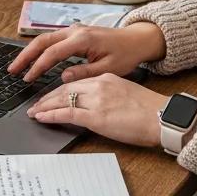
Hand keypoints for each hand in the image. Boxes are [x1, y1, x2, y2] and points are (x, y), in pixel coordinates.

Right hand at [7, 22, 166, 83]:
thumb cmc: (125, 54)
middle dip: (25, 55)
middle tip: (12, 70)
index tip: (28, 78)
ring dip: (30, 51)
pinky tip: (33, 59)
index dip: (38, 66)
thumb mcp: (108, 68)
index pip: (53, 53)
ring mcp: (73, 30)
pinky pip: (52, 39)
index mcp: (82, 39)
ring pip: (44, 38)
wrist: (136, 39)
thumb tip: (63, 77)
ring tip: (18, 66)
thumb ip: (85, 72)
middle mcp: (75, 31)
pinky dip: (40, 49)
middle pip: (42, 41)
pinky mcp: (74, 33)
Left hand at [27, 74, 166, 146]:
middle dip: (48, 97)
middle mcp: (99, 85)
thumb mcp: (126, 94)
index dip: (60, 89)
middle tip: (35, 104)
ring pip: (62, 98)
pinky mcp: (96, 116)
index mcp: (106, 78)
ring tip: (34, 112)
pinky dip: (51, 115)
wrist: (163, 117)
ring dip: (45, 106)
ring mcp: (96, 100)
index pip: (76, 82)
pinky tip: (41, 117)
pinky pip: (67, 113)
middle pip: (65, 88)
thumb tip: (97, 105)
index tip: (50, 96)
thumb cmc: (150, 111)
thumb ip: (108, 95)